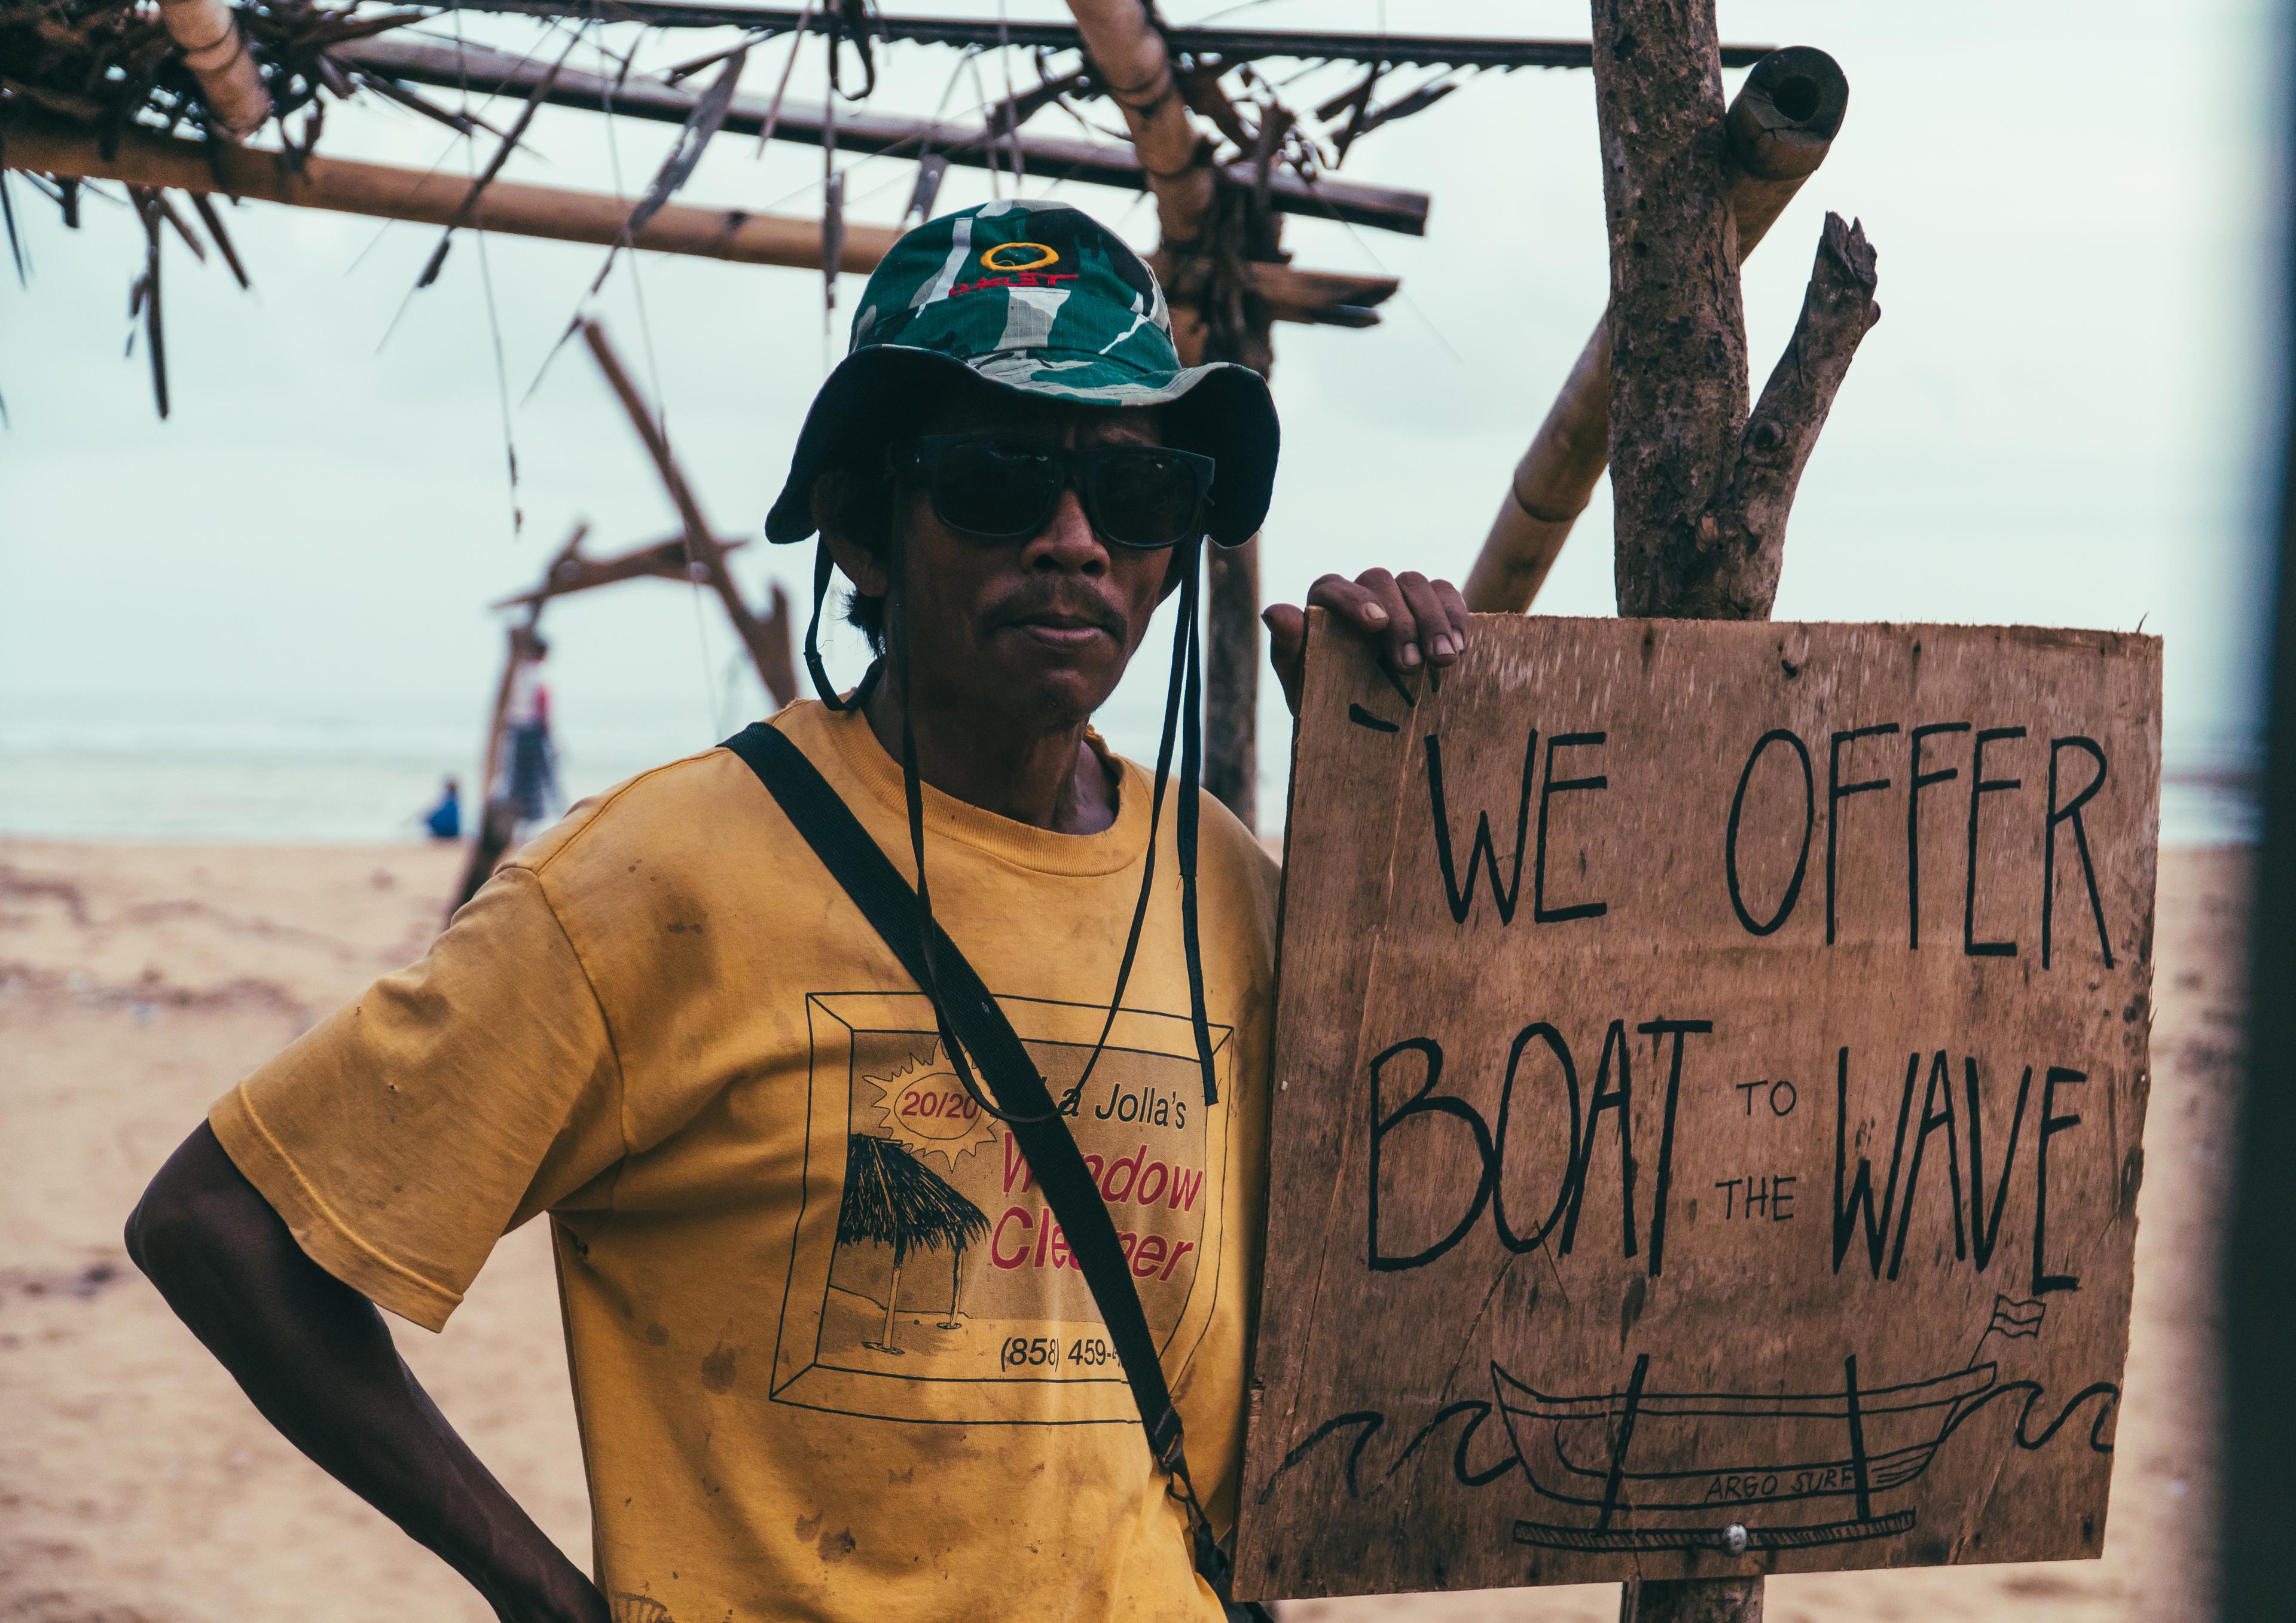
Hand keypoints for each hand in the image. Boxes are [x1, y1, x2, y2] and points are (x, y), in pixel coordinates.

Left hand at [1263, 570, 1470, 717]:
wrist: (1365, 720)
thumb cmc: (1327, 700)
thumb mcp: (1303, 685)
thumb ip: (1289, 648)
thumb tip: (1274, 612)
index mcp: (1324, 606)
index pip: (1332, 587)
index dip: (1354, 601)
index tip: (1375, 625)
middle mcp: (1361, 592)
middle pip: (1381, 581)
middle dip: (1401, 620)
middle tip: (1411, 664)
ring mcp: (1398, 595)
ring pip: (1417, 583)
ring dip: (1433, 620)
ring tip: (1444, 661)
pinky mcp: (1430, 605)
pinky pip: (1446, 593)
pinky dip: (1456, 615)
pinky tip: (1462, 647)